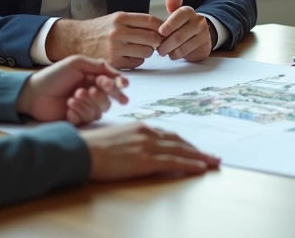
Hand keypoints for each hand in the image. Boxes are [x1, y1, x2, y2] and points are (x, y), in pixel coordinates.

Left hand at [16, 55, 128, 124]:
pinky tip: (67, 108)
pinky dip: (78, 113)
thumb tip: (118, 74)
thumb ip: (99, 65)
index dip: (119, 85)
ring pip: (98, 111)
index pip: (113, 84)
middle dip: (101, 96)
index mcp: (93, 79)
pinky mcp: (77, 119)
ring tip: (72, 98)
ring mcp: (84, 107)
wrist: (34, 93)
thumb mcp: (76, 63)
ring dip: (86, 104)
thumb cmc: (53, 76)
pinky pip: (86, 120)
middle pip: (109, 100)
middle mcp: (91, 94)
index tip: (122, 85)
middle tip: (90, 91)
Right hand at [47, 12, 164, 69]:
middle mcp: (118, 32)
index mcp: (121, 18)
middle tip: (156, 42)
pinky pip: (137, 63)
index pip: (151, 21)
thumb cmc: (100, 30)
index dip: (162, 27)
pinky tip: (130, 56)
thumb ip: (136, 22)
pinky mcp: (113, 62)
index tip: (164, 31)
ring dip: (148, 51)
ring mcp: (115, 48)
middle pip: (152, 37)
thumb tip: (160, 28)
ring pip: (146, 52)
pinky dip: (138, 60)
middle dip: (158, 41)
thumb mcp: (116, 19)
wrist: (77, 40)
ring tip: (140, 48)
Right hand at [80, 122, 221, 181]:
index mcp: (140, 127)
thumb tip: (139, 148)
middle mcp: (147, 133)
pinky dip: (189, 164)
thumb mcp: (117, 138)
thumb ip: (132, 141)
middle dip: (198, 150)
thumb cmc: (92, 147)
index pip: (169, 135)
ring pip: (181, 150)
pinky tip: (201, 168)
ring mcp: (147, 146)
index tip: (196, 149)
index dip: (185, 143)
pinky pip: (173, 162)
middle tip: (213, 157)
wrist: (81, 151)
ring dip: (200, 157)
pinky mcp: (145, 160)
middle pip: (180, 141)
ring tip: (213, 163)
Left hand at [157, 0, 212, 61]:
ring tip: (165, 51)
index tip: (160, 33)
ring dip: (170, 52)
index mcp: (189, 12)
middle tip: (158, 48)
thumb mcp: (177, 12)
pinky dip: (177, 56)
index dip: (166, 27)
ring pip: (182, 47)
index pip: (176, 18)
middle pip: (178, 36)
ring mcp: (203, 35)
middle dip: (165, 45)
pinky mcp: (204, 47)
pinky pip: (187, 54)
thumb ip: (173, 2)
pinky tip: (174, 54)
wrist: (201, 34)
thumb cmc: (183, 23)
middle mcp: (199, 22)